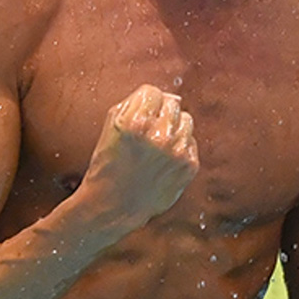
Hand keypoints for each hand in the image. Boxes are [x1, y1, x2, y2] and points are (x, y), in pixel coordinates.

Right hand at [80, 85, 199, 223]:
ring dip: (173, 127)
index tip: (140, 113)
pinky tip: (164, 159)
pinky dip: (179, 146)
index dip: (145, 100)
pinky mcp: (189, 166)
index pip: (153, 91)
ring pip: (186, 120)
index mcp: (135, 124)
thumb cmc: (108, 164)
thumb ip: (133, 104)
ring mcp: (177, 152)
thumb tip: (164, 95)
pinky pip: (190, 141)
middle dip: (160, 112)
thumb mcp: (110, 127)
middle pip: (172, 102)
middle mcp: (159, 136)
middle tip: (149, 129)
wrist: (114, 206)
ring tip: (157, 144)